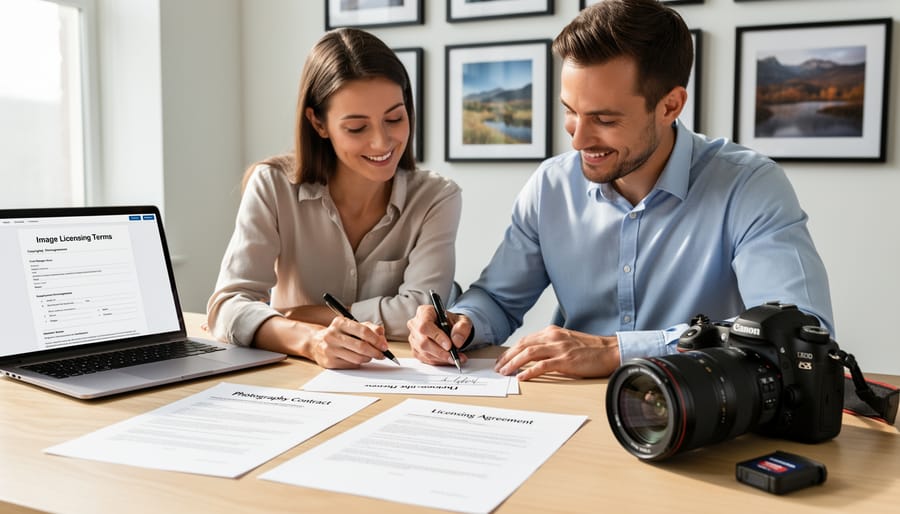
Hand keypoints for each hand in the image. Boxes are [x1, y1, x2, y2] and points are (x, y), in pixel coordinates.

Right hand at [306, 317, 389, 368]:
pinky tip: (358, 359)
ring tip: (370, 356)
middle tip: (382, 354)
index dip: (377, 340)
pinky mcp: (329, 362)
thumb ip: (370, 328)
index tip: (384, 346)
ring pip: (357, 358)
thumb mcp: (353, 326)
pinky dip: (359, 363)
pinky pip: (351, 365)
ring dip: (368, 358)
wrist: (316, 343)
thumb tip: (382, 339)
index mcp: (340, 323)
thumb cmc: (340, 333)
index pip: (363, 331)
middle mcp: (333, 335)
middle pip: (361, 346)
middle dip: (376, 352)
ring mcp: (330, 349)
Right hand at [406, 304, 469, 366]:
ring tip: (455, 358)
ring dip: (441, 358)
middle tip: (453, 355)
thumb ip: (462, 328)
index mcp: (425, 312)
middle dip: (440, 352)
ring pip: (424, 352)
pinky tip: (447, 359)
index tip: (449, 345)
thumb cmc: (454, 323)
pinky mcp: (415, 349)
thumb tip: (456, 341)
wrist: (451, 329)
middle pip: (423, 341)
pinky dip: (438, 361)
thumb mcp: (463, 321)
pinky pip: (425, 359)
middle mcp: (415, 324)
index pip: (425, 325)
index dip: (436, 337)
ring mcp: (414, 338)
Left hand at [493, 326, 619, 380]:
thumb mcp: (566, 342)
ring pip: (529, 354)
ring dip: (514, 363)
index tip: (503, 360)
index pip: (525, 340)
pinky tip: (522, 377)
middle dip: (507, 357)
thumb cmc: (590, 349)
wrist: (610, 351)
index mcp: (552, 332)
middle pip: (523, 345)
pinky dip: (529, 371)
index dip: (511, 351)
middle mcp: (553, 337)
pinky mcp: (566, 360)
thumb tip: (533, 356)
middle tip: (498, 368)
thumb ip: (550, 346)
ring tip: (505, 373)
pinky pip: (542, 366)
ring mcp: (559, 348)